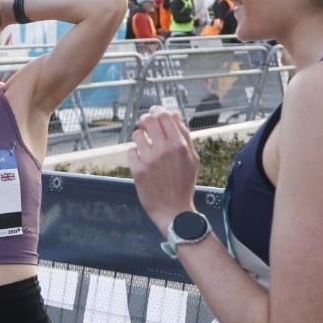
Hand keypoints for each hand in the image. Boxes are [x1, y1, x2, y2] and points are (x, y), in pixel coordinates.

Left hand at [129, 107, 199, 231]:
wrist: (174, 211)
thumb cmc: (184, 183)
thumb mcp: (192, 158)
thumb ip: (184, 134)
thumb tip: (174, 113)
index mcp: (180, 145)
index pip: (165, 115)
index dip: (158, 111)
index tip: (155, 113)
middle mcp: (164, 150)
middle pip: (148, 120)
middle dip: (145, 120)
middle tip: (146, 126)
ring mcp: (150, 160)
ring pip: (137, 134)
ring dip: (140, 138)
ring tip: (145, 147)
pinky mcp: (138, 170)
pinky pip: (130, 150)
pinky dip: (135, 153)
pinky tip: (142, 161)